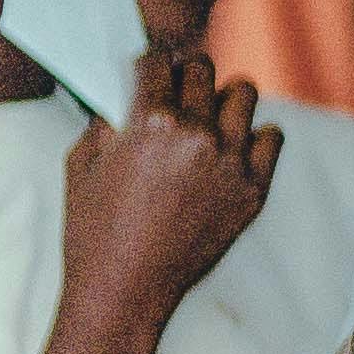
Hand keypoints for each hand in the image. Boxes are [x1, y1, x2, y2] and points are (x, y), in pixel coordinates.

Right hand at [47, 47, 278, 353]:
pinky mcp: (253, 190)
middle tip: (176, 93)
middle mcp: (196, 134)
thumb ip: (105, 120)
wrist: (125, 291)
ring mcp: (230, 162)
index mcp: (150, 122)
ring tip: (208, 116)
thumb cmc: (93, 231)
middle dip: (185, 76)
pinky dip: (256, 137)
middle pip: (202, 70)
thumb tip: (125, 96)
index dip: (149, 64)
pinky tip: (234, 148)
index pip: (158, 61)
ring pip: (244, 94)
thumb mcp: (81, 164)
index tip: (149, 71)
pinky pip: (272, 138)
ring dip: (223, 99)